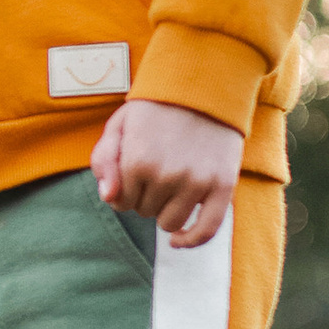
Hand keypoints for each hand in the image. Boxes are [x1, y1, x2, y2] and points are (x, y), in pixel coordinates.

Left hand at [92, 98, 241, 247]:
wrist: (203, 88)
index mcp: (137, 161)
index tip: (134, 171)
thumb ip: (105, 160)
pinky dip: (191, 240)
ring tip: (172, 186)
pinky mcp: (223, 187)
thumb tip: (109, 198)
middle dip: (146, 196)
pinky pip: (206, 231)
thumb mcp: (119, 125)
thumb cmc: (156, 108)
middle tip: (158, 167)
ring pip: (170, 224)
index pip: (120, 202)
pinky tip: (180, 240)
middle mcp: (166, 175)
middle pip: (145, 212)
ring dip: (166, 211)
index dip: (125, 190)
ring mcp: (196, 183)